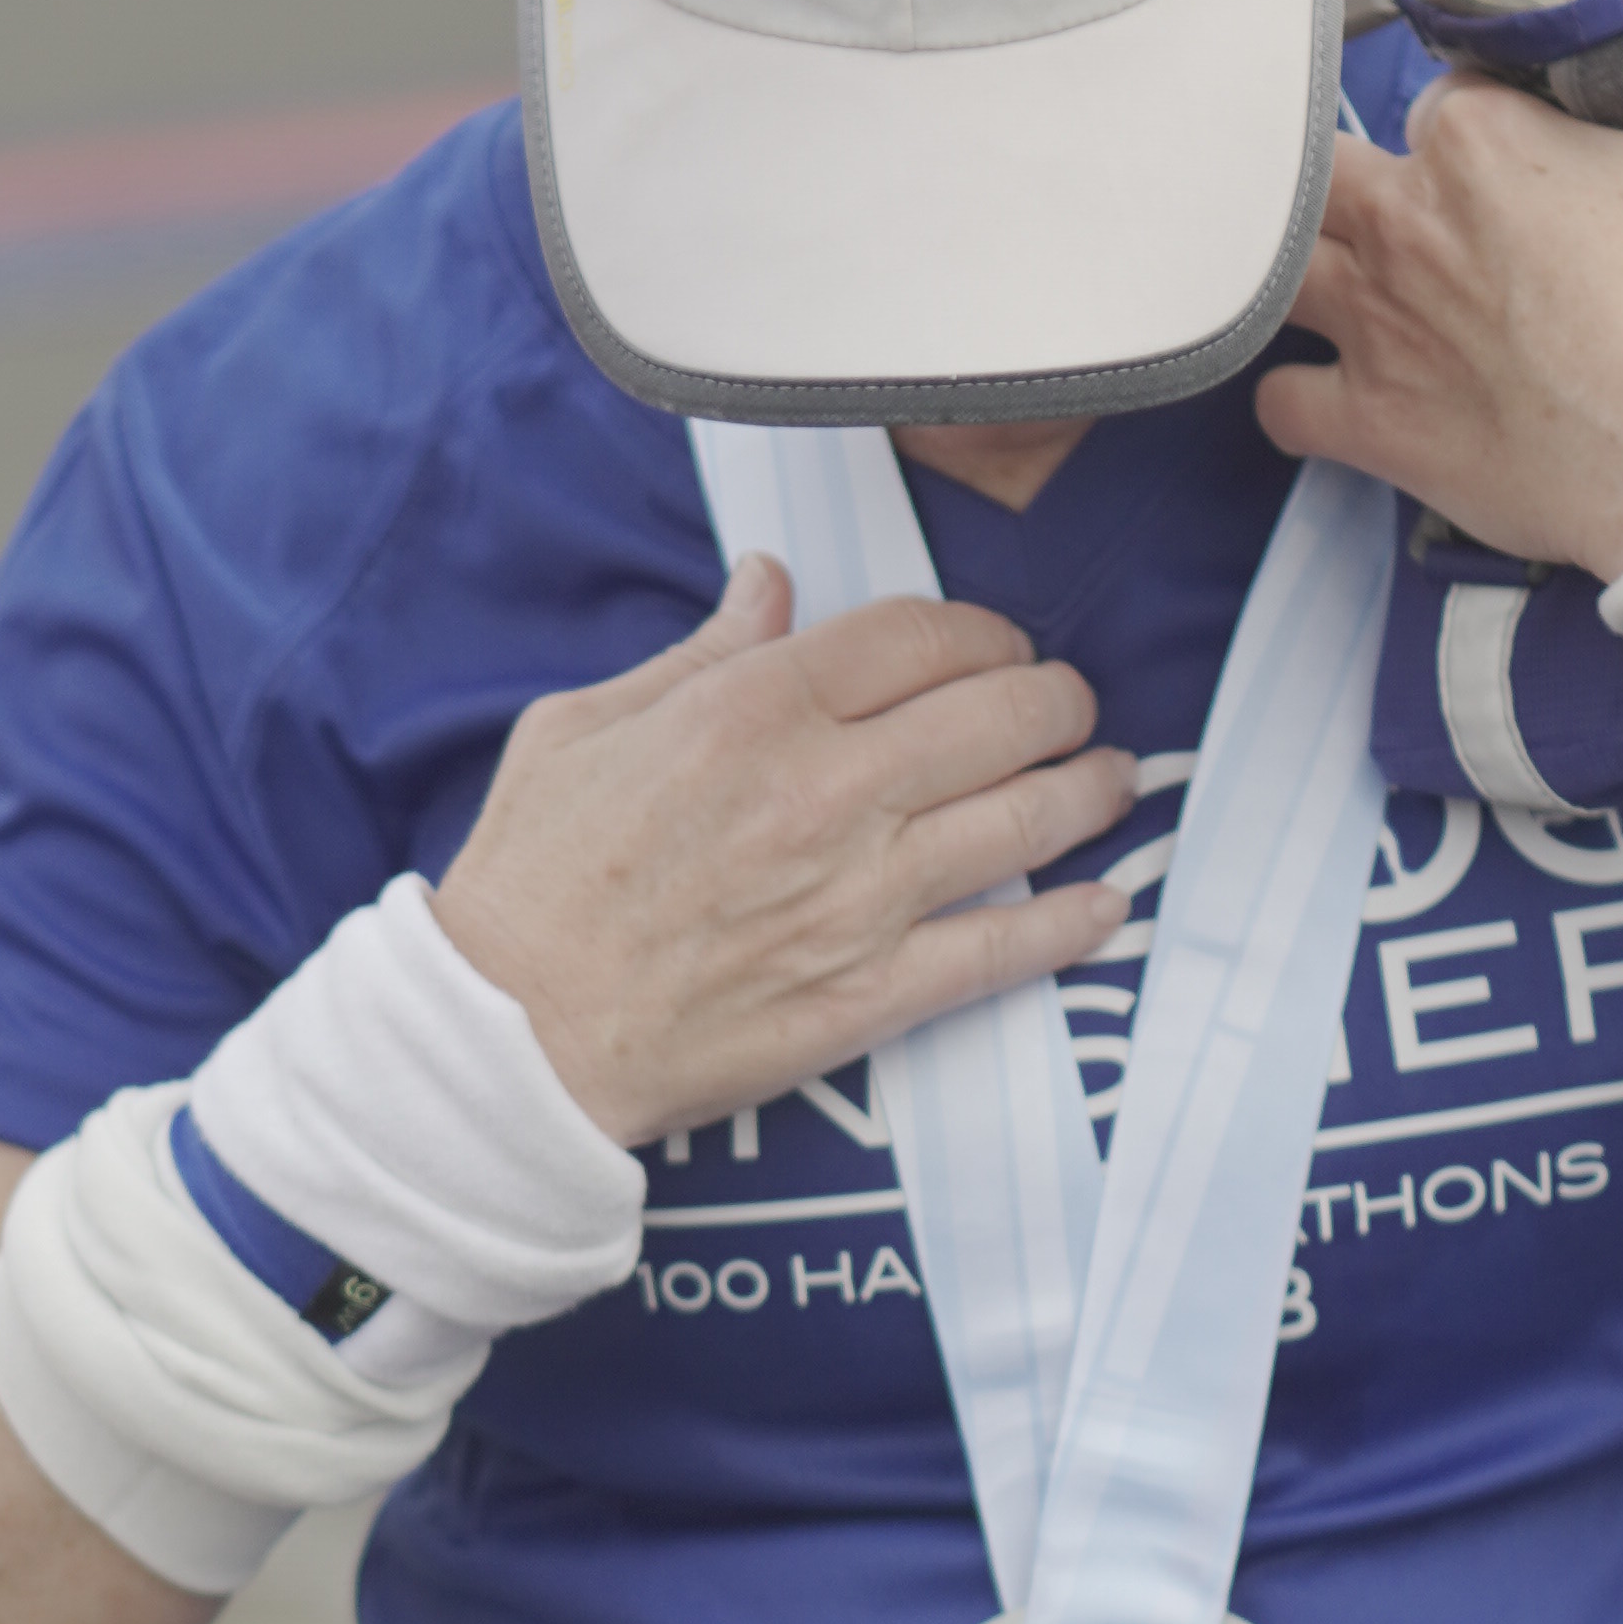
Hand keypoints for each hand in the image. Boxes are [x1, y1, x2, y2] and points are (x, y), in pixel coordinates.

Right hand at [433, 553, 1135, 1141]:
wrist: (511, 1038)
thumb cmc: (532, 881)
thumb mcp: (585, 727)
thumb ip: (700, 654)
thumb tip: (771, 585)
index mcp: (753, 710)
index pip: (920, 636)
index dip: (981, 631)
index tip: (994, 646)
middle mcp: (824, 791)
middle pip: (1000, 714)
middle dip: (1055, 698)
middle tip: (1068, 705)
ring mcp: (858, 897)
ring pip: (1024, 819)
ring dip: (1088, 790)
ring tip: (1111, 778)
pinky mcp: (870, 994)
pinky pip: (1003, 949)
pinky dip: (1071, 924)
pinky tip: (1107, 904)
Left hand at [1257, 81, 1622, 580]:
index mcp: (1483, 140)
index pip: (1443, 99)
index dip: (1479, 129)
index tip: (1513, 167)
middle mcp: (1408, 222)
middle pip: (1329, 171)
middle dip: (1362, 187)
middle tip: (1414, 223)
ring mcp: (1379, 325)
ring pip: (1282, 274)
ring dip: (1305, 278)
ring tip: (1348, 293)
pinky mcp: (1375, 424)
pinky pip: (1282, 401)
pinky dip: (1295, 397)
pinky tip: (1330, 392)